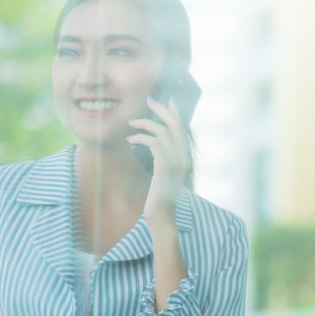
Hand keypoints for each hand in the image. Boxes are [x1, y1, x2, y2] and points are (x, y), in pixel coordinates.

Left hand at [126, 97, 190, 223]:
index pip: (182, 130)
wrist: (162, 216)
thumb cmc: (159, 198)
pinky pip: (152, 142)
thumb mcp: (163, 176)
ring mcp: (176, 162)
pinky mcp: (164, 166)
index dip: (175, 113)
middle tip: (149, 99)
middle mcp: (183, 158)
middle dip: (162, 109)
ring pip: (162, 131)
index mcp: (184, 158)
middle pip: (175, 125)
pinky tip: (129, 140)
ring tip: (131, 122)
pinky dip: (139, 138)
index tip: (168, 100)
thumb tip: (154, 145)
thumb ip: (163, 160)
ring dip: (144, 123)